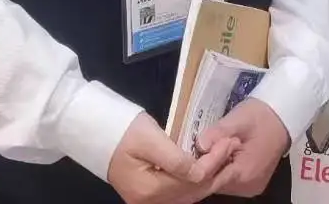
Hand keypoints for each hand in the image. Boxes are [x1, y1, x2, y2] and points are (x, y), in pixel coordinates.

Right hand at [106, 113, 231, 203]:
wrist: (97, 133)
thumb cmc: (124, 131)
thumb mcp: (151, 139)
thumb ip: (176, 159)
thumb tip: (201, 173)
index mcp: (149, 190)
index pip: (192, 180)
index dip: (214, 162)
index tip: (229, 143)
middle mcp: (149, 202)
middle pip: (192, 191)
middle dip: (215, 170)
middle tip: (231, 148)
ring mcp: (148, 202)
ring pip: (187, 195)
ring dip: (207, 178)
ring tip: (223, 157)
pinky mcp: (148, 196)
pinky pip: (178, 194)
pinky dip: (194, 183)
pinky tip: (205, 168)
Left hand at [198, 98, 289, 197]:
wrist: (282, 118)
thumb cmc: (260, 117)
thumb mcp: (237, 119)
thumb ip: (217, 133)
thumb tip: (199, 147)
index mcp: (243, 173)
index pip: (209, 181)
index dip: (197, 168)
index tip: (191, 154)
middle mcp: (247, 187)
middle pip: (213, 184)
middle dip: (206, 166)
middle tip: (209, 144)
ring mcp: (250, 188)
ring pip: (219, 183)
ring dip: (214, 168)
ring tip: (220, 147)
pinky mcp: (251, 185)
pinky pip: (228, 181)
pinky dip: (222, 170)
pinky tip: (226, 155)